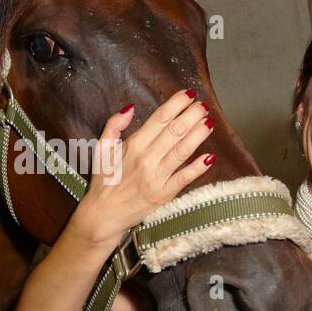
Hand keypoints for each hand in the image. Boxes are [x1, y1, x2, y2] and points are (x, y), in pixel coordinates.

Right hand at [69, 89, 217, 245]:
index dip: (176, 104)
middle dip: (192, 115)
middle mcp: (146, 159)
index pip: (159, 119)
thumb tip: (130, 108)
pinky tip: (210, 156)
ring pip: (182, 151)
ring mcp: (156, 177)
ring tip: (209, 122)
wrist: (102, 215)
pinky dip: (198, 167)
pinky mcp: (163, 194)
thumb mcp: (101, 149)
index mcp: (133, 145)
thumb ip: (113, 125)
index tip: (188, 95)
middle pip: (174, 131)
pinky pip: (184, 178)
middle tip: (203, 105)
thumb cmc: (103, 182)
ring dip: (198, 135)